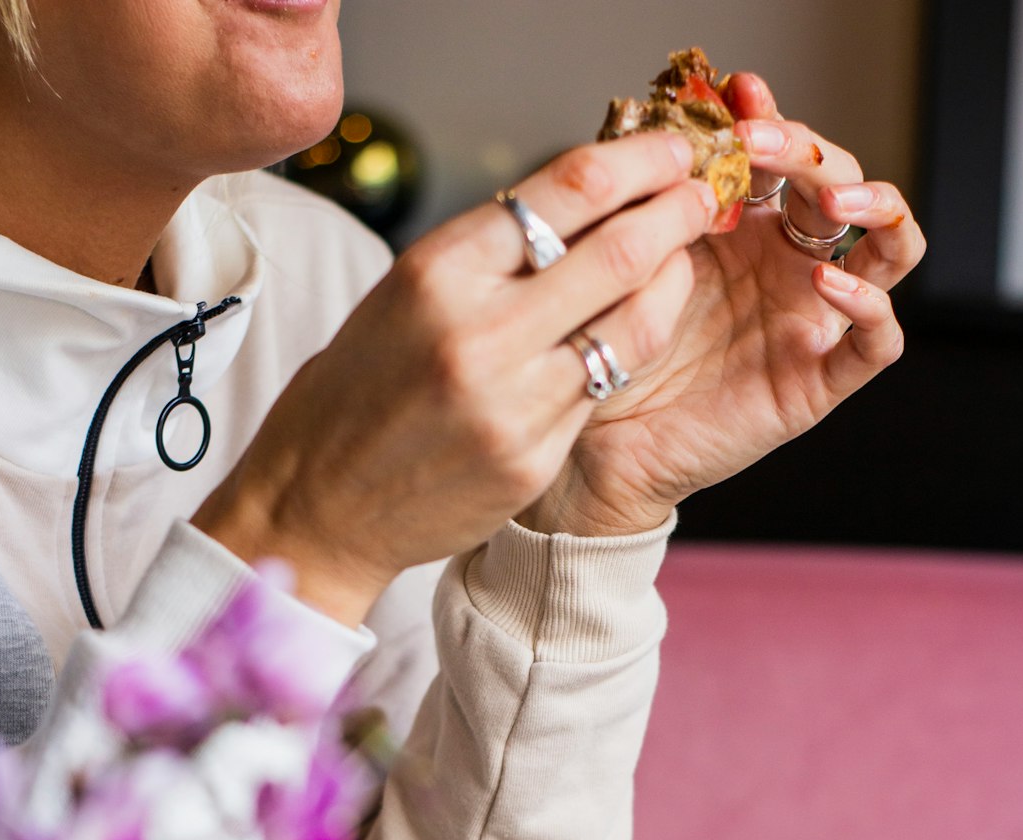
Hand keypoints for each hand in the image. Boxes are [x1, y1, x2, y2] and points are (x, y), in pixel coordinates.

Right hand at [195, 134, 717, 624]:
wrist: (319, 506)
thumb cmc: (354, 396)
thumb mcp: (401, 298)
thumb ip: (483, 258)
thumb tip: (573, 209)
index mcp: (437, 272)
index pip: (566, 190)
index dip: (638, 161)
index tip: (672, 150)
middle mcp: (477, 332)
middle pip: (617, 251)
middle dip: (676, 213)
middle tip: (704, 194)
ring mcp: (510, 402)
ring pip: (629, 327)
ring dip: (671, 285)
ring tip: (685, 261)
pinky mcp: (531, 458)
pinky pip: (602, 391)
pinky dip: (630, 352)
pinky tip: (640, 332)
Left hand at [521, 73, 926, 537]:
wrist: (601, 451)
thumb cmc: (611, 359)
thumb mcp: (625, 271)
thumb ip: (651, 211)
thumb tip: (663, 138)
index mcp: (745, 232)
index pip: (784, 157)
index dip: (772, 118)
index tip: (738, 96)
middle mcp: (788, 268)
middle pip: (839, 184)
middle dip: (810, 150)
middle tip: (761, 142)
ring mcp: (813, 321)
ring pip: (889, 247)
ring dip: (877, 205)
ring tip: (834, 196)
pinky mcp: (820, 381)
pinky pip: (877, 341)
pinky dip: (870, 306)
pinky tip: (830, 283)